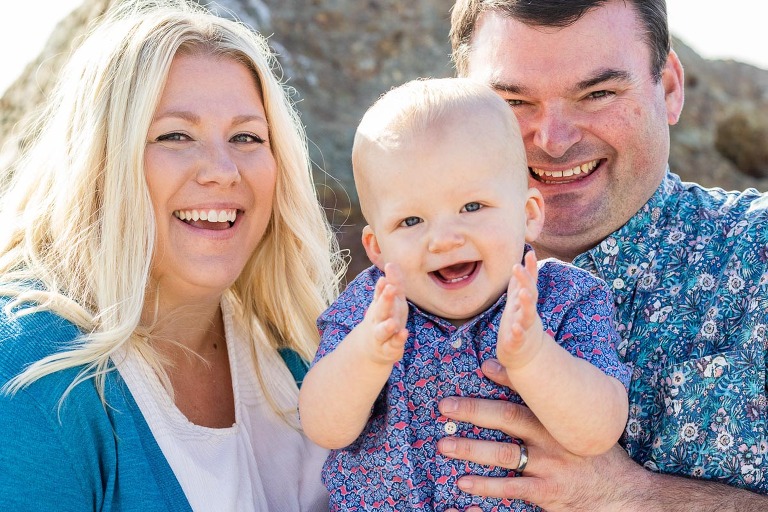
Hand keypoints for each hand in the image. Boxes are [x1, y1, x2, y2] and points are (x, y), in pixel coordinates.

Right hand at [361, 262, 407, 364]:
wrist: (372, 347)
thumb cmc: (386, 318)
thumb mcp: (392, 301)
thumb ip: (394, 283)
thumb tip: (391, 263)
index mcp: (380, 306)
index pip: (379, 295)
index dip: (382, 287)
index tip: (385, 279)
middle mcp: (378, 319)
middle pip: (380, 309)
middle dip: (385, 299)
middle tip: (390, 288)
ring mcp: (382, 335)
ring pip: (382, 330)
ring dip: (387, 326)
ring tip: (393, 322)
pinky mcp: (388, 349)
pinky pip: (392, 345)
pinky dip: (398, 341)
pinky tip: (404, 334)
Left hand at [438, 359, 641, 511]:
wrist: (623, 494)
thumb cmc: (596, 454)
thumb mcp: (583, 424)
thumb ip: (558, 402)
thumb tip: (530, 371)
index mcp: (559, 419)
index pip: (531, 394)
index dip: (506, 379)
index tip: (482, 367)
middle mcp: (552, 440)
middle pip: (508, 420)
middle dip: (474, 411)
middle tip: (446, 407)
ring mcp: (549, 468)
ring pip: (504, 455)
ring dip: (470, 449)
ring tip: (444, 445)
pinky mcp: (546, 494)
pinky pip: (510, 490)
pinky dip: (486, 487)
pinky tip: (464, 483)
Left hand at [497, 250, 546, 369]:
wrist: (526, 357)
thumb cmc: (520, 325)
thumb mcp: (518, 303)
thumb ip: (519, 285)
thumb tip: (519, 263)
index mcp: (525, 304)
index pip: (529, 284)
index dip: (530, 269)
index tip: (530, 252)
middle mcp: (527, 314)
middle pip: (530, 295)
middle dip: (525, 281)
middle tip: (517, 266)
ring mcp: (525, 329)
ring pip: (527, 315)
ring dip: (526, 304)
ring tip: (523, 293)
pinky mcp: (517, 344)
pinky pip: (518, 338)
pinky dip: (518, 333)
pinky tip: (516, 328)